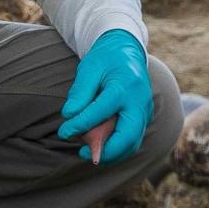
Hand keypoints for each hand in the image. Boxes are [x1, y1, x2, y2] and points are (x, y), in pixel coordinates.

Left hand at [56, 29, 152, 164]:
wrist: (127, 53)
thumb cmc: (106, 60)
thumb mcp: (89, 68)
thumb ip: (80, 92)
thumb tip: (69, 115)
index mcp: (124, 87)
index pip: (100, 112)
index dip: (80, 124)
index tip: (63, 132)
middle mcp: (139, 103)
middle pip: (127, 136)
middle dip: (106, 151)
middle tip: (84, 154)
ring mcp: (145, 112)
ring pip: (132, 144)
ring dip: (112, 154)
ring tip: (89, 153)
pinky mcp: (145, 119)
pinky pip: (133, 140)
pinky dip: (117, 148)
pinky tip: (100, 147)